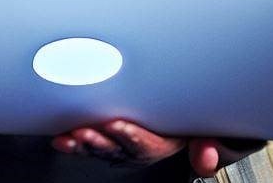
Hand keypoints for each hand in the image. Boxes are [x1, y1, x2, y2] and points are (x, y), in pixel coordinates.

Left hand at [51, 120, 262, 174]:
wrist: (186, 118)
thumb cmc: (192, 117)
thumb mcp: (210, 129)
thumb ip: (209, 143)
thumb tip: (205, 155)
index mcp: (167, 141)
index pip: (149, 145)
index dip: (132, 136)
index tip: (116, 126)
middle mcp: (144, 147)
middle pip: (121, 150)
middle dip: (101, 142)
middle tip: (85, 133)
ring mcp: (127, 144)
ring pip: (104, 148)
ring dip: (85, 144)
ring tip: (70, 138)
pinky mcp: (112, 138)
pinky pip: (92, 143)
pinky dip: (76, 143)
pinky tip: (62, 140)